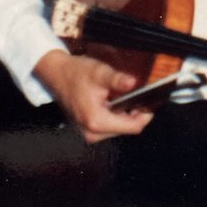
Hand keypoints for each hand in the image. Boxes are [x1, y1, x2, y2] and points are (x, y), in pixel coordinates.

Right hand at [34, 49, 153, 142]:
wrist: (56, 74)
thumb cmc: (76, 73)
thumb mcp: (99, 72)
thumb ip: (117, 79)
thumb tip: (133, 83)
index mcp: (96, 121)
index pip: (133, 127)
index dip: (146, 115)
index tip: (151, 102)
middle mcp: (92, 133)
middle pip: (127, 129)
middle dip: (135, 113)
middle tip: (138, 96)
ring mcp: (89, 133)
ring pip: (120, 128)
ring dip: (125, 114)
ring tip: (124, 97)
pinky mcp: (87, 129)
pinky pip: (110, 126)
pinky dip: (116, 115)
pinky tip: (114, 102)